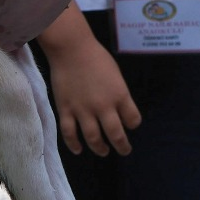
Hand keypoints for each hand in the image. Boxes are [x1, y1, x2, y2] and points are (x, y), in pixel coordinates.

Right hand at [44, 31, 140, 155]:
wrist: (71, 49)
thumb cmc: (96, 57)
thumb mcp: (116, 74)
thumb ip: (118, 93)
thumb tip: (118, 109)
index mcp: (119, 95)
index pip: (133, 119)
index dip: (133, 124)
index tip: (130, 125)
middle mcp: (103, 106)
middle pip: (116, 134)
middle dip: (122, 146)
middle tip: (124, 150)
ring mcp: (83, 110)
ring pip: (93, 138)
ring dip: (100, 148)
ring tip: (103, 151)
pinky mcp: (66, 110)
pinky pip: (70, 133)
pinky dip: (74, 144)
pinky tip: (78, 150)